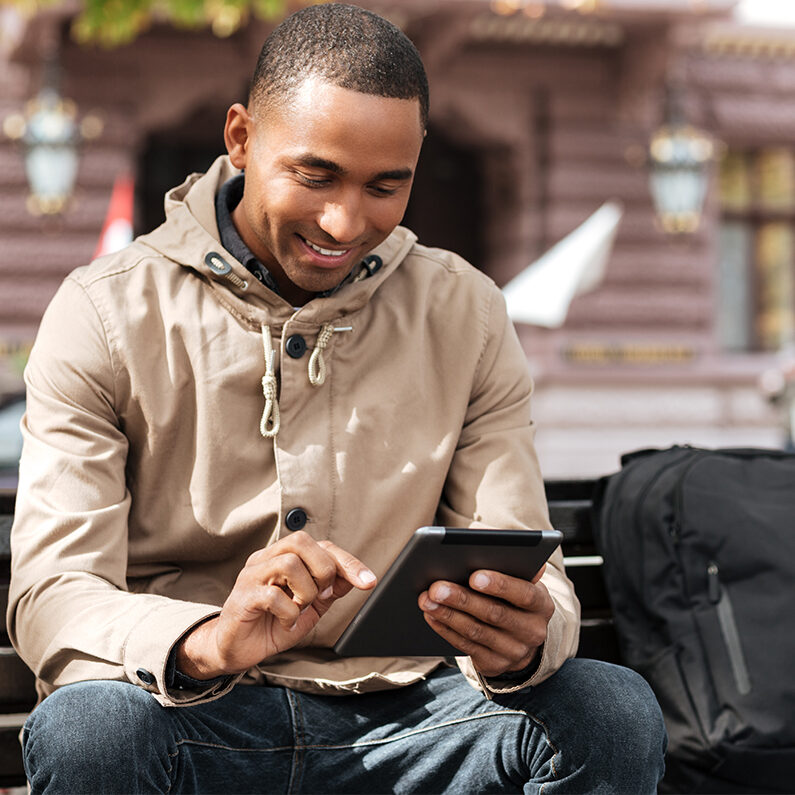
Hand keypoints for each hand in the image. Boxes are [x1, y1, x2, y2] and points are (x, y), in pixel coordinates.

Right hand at [177, 531, 375, 678]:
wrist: (236, 650)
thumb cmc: (271, 624)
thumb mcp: (310, 608)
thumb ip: (330, 590)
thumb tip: (355, 577)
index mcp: (282, 557)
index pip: (320, 545)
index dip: (347, 561)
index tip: (369, 581)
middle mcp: (265, 559)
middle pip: (301, 541)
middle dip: (323, 569)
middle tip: (320, 597)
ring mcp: (251, 576)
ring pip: (289, 563)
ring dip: (306, 592)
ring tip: (299, 609)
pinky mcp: (242, 598)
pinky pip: (274, 595)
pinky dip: (289, 613)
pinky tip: (286, 622)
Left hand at [418, 565, 553, 677]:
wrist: (522, 635)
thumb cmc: (513, 594)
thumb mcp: (518, 577)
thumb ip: (506, 557)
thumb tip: (481, 535)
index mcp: (541, 603)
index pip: (523, 593)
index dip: (500, 585)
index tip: (474, 575)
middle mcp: (532, 630)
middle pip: (494, 614)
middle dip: (463, 599)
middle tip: (436, 586)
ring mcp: (514, 651)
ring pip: (477, 632)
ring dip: (448, 614)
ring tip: (426, 599)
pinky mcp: (495, 664)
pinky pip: (467, 648)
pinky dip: (446, 630)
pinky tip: (431, 616)